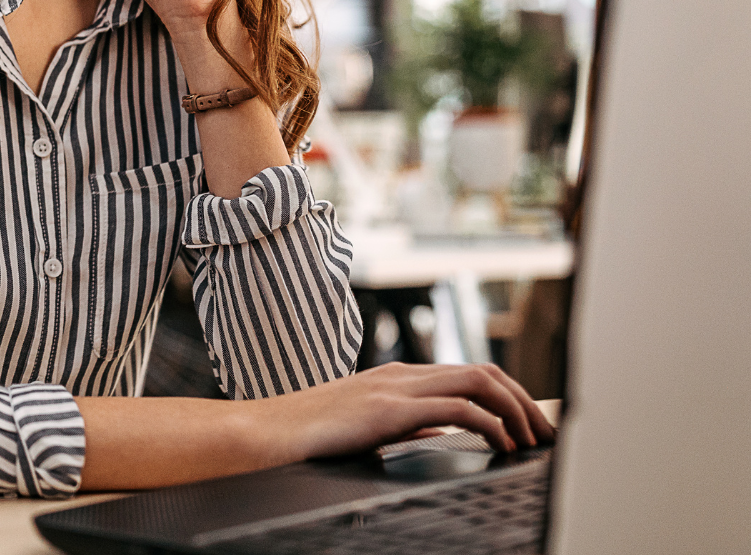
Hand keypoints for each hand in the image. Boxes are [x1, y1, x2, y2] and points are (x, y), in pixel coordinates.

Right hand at [252, 362, 556, 459]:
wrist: (267, 433)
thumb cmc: (309, 434)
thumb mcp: (368, 425)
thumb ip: (407, 423)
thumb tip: (442, 430)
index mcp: (397, 377)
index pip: (469, 373)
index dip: (509, 394)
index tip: (531, 422)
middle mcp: (401, 374)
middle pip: (484, 371)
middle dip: (524, 399)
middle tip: (547, 431)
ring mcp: (395, 387)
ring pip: (478, 381)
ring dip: (516, 408)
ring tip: (533, 438)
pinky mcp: (389, 409)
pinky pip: (456, 408)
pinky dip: (490, 423)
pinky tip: (501, 443)